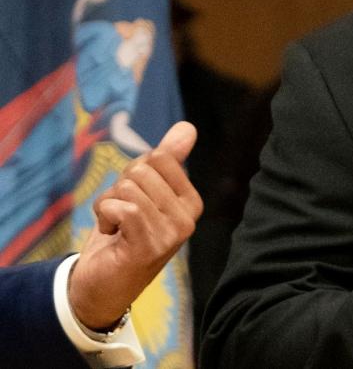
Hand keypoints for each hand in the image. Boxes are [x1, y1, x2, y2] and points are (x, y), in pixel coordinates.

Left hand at [68, 121, 202, 330]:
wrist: (99, 287)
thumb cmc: (121, 236)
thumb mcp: (142, 193)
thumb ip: (166, 161)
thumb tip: (188, 127)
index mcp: (191, 201)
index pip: (160, 157)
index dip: (133, 173)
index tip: (131, 200)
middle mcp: (188, 217)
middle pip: (143, 170)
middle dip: (119, 188)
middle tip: (121, 217)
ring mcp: (172, 233)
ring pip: (129, 188)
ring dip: (108, 204)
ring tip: (115, 228)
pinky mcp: (150, 246)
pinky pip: (123, 207)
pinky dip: (106, 215)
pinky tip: (112, 234)